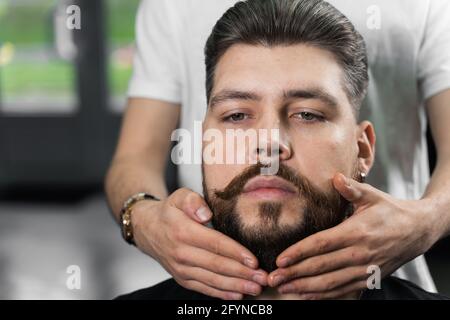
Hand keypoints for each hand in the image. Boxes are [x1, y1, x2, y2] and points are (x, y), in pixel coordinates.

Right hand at [131, 187, 266, 299]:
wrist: (147, 229)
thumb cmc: (169, 211)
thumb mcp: (179, 196)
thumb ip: (193, 201)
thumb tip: (206, 213)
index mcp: (183, 232)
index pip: (215, 244)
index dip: (236, 253)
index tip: (254, 260)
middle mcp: (181, 253)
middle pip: (217, 265)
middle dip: (242, 273)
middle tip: (263, 277)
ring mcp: (181, 268)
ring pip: (213, 280)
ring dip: (236, 286)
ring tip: (256, 288)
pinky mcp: (182, 278)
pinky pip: (204, 288)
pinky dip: (221, 293)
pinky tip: (238, 294)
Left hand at [267, 173, 437, 298]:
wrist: (417, 231)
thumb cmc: (390, 211)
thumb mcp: (372, 196)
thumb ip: (351, 188)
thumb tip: (336, 177)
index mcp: (356, 232)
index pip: (321, 244)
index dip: (299, 253)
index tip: (280, 260)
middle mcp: (359, 254)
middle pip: (321, 267)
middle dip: (294, 273)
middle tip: (273, 278)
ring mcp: (364, 270)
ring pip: (329, 283)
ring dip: (304, 287)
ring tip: (283, 288)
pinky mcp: (368, 280)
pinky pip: (342, 291)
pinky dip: (323, 295)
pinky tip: (306, 295)